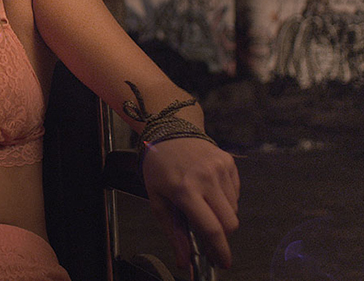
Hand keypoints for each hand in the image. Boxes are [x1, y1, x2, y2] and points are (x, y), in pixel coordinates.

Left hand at [142, 137, 239, 269]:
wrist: (169, 131)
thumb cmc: (159, 167)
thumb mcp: (157, 200)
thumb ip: (173, 233)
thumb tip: (185, 262)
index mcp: (185, 190)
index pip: (211, 228)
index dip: (219, 250)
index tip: (223, 262)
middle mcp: (206, 178)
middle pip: (229, 222)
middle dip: (222, 233)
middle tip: (208, 231)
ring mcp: (220, 168)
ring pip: (234, 209)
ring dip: (222, 214)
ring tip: (203, 201)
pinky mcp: (229, 162)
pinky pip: (235, 192)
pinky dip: (226, 198)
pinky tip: (209, 188)